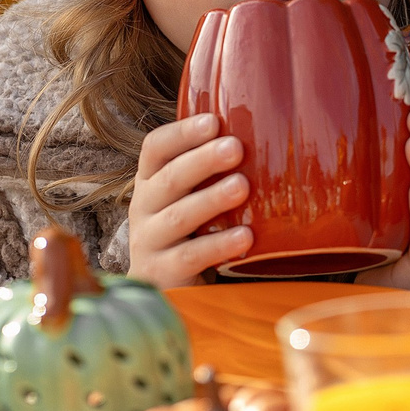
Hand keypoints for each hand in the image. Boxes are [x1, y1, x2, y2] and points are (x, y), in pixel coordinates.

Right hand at [127, 113, 253, 286]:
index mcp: (151, 181)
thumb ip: (211, 171)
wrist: (161, 288)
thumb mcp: (190, 197)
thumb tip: (265, 132)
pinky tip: (245, 236)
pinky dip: (217, 245)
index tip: (213, 122)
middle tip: (236, 148)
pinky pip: (189, 257)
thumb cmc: (187, 231)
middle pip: (169, 179)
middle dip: (203, 161)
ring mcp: (149, 241)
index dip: (182, 134)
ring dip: (211, 199)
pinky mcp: (162, 273)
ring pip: (178, 216)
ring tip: (242, 186)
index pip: (155, 148)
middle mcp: (144, 207)